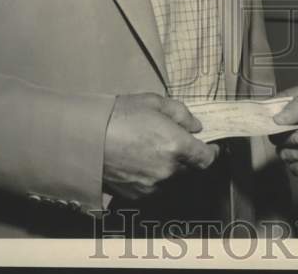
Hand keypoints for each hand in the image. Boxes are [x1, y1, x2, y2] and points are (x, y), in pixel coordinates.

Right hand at [102, 92, 218, 198]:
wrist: (85, 139)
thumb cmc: (119, 116)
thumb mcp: (153, 102)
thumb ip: (180, 114)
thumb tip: (195, 127)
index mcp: (176, 146)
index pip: (206, 159)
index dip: (212, 153)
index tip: (211, 148)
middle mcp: (168, 170)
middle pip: (189, 169)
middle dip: (186, 157)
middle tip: (173, 142)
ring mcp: (152, 185)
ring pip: (171, 179)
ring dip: (169, 168)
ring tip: (152, 151)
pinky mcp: (136, 195)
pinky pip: (154, 187)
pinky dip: (153, 177)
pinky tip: (139, 162)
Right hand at [270, 83, 297, 176]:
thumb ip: (297, 106)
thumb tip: (276, 119)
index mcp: (290, 107)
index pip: (268, 115)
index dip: (266, 122)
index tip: (272, 127)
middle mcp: (292, 126)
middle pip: (276, 138)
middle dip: (288, 140)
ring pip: (285, 155)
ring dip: (297, 154)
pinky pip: (297, 168)